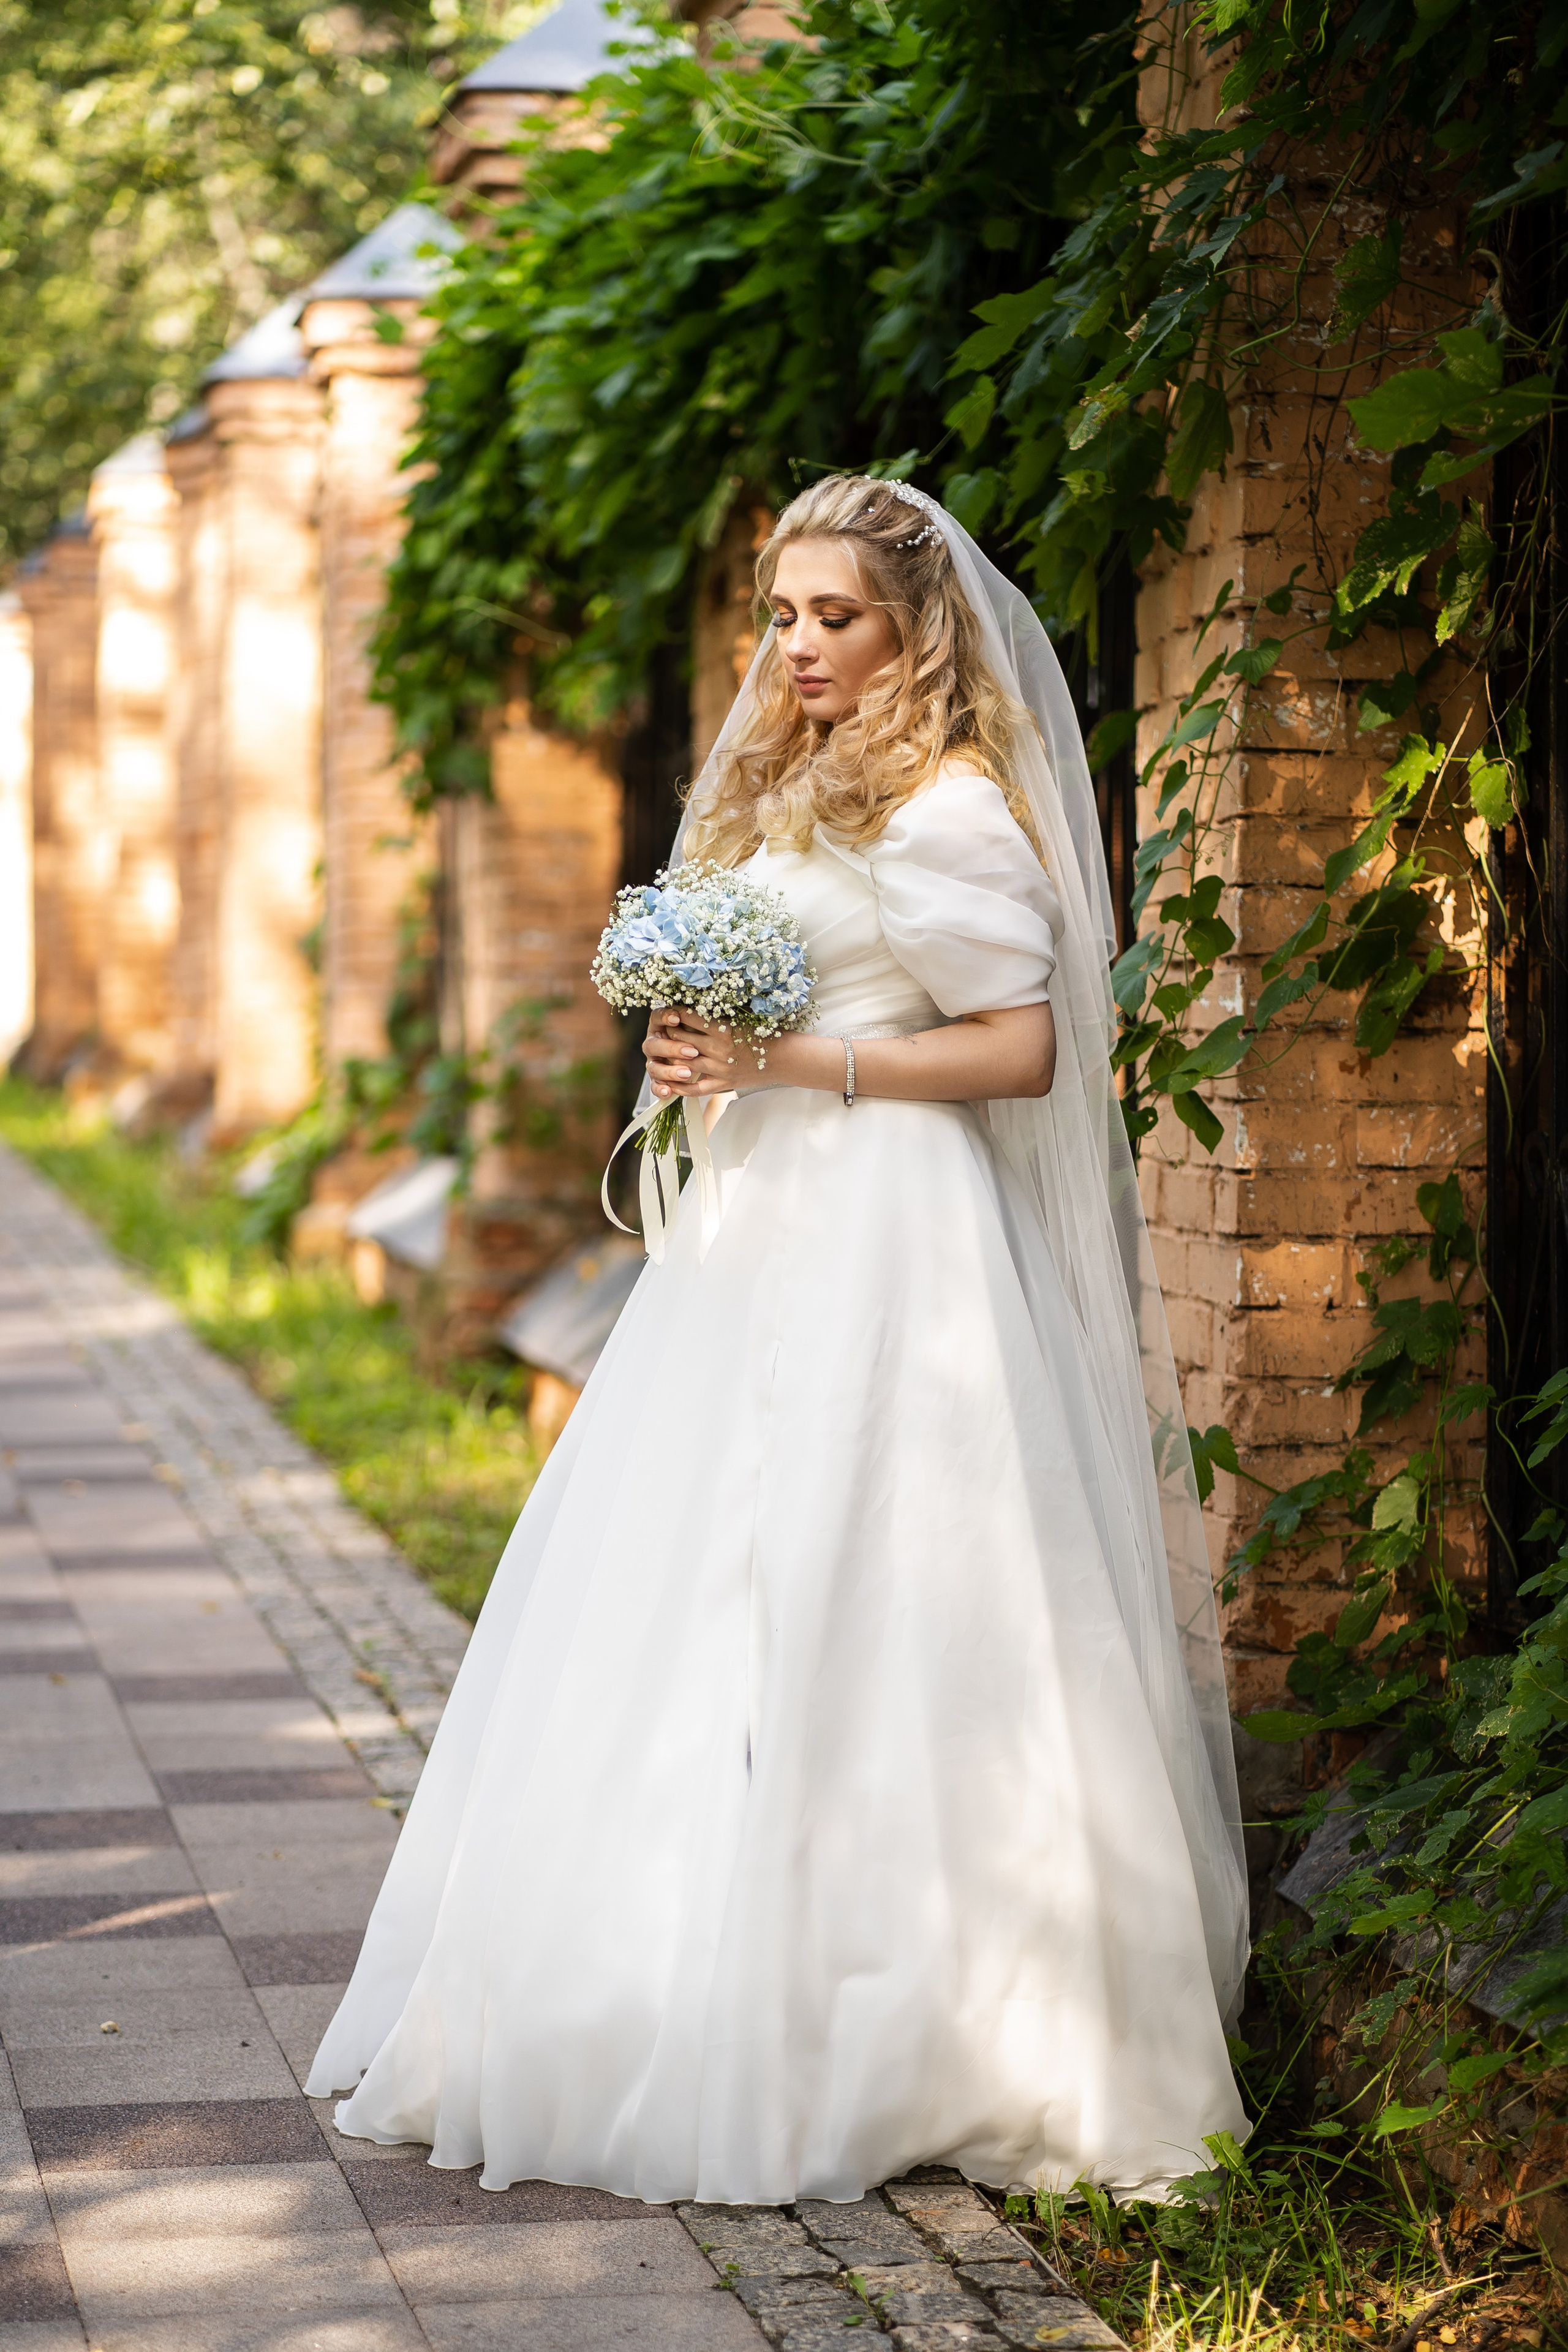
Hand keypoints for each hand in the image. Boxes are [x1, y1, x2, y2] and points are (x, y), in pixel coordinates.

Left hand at [642, 1011, 766, 1097]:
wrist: (784, 1058)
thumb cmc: (764, 1034)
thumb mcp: (742, 1019)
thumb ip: (718, 1015)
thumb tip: (694, 1006)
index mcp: (723, 1029)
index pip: (689, 1018)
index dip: (675, 1013)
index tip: (669, 1010)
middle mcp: (718, 1049)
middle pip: (682, 1040)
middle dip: (669, 1033)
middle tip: (662, 1028)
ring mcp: (720, 1069)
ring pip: (684, 1063)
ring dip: (670, 1056)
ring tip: (663, 1050)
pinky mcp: (723, 1084)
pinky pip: (696, 1089)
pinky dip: (680, 1087)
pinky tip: (669, 1083)